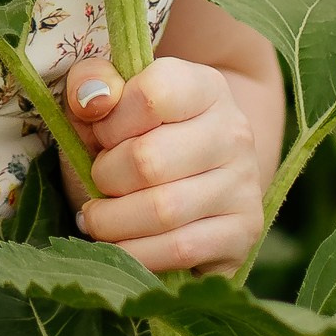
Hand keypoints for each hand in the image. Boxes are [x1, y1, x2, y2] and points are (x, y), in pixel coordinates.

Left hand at [60, 51, 268, 275]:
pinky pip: (180, 250)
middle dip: (105, 177)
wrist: (196, 178)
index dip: (110, 121)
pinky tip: (121, 243)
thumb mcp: (109, 101)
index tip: (101, 135)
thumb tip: (93, 98)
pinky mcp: (245, 232)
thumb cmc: (137, 136)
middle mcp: (234, 132)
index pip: (152, 94)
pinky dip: (136, 253)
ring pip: (162, 211)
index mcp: (205, 87)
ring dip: (112, 222)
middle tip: (98, 182)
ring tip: (99, 217)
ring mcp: (245, 184)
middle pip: (149, 160)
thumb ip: (90, 82)